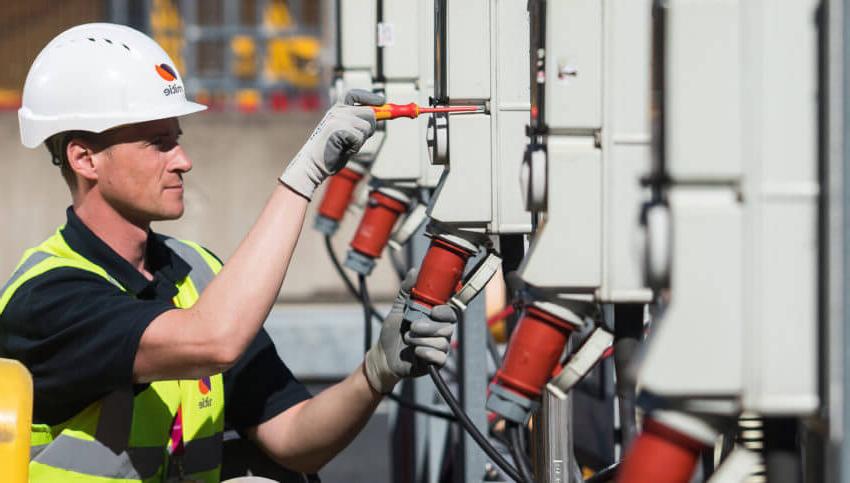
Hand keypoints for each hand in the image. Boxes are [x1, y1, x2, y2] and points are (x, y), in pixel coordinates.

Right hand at [280, 89, 383, 198]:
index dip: (370, 97)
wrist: (312, 165)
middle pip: (369, 112)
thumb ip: (359, 123)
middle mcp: (337, 111)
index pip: (355, 94)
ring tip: (347, 146)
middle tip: (360, 139)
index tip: (382, 101)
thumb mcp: (347, 133)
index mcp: (337, 110)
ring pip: (367, 126)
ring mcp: (337, 119)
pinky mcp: (338, 129)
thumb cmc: (331, 152)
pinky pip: (360, 137)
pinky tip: (344, 150)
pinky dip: (356, 147)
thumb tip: (381, 115)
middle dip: (372, 126)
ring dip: (362, 140)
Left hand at [364, 269, 457, 393]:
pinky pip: (440, 357)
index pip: (450, 313)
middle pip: (448, 328)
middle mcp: (440, 332)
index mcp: (435, 318)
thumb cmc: (393, 331)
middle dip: (429, 327)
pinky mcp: (435, 362)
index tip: (433, 311)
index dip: (445, 311)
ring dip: (422, 340)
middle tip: (412, 327)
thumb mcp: (398, 308)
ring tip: (408, 340)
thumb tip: (414, 270)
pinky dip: (427, 353)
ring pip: (443, 342)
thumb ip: (408, 290)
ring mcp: (439, 347)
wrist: (383, 355)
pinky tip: (415, 351)